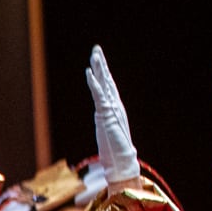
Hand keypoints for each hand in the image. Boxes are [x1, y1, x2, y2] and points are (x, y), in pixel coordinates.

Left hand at [86, 47, 139, 187]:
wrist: (122, 161)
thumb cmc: (114, 151)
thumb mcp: (107, 132)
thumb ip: (106, 122)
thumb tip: (103, 121)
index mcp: (114, 109)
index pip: (108, 87)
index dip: (103, 73)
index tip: (98, 60)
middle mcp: (115, 105)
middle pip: (107, 80)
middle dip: (102, 64)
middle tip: (97, 49)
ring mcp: (112, 108)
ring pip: (104, 83)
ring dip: (99, 68)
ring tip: (94, 54)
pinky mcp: (107, 113)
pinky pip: (99, 94)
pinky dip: (94, 82)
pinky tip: (89, 72)